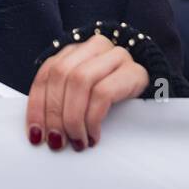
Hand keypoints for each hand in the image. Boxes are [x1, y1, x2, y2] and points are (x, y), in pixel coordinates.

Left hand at [26, 35, 148, 150]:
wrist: (152, 91)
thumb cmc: (109, 96)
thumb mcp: (81, 96)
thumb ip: (60, 101)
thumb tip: (38, 131)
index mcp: (74, 50)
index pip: (46, 73)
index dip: (37, 105)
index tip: (36, 134)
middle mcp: (93, 47)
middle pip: (61, 75)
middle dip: (54, 113)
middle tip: (57, 141)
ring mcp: (115, 55)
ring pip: (80, 81)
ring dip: (73, 118)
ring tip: (77, 141)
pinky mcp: (134, 71)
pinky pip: (103, 93)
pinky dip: (93, 118)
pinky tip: (94, 135)